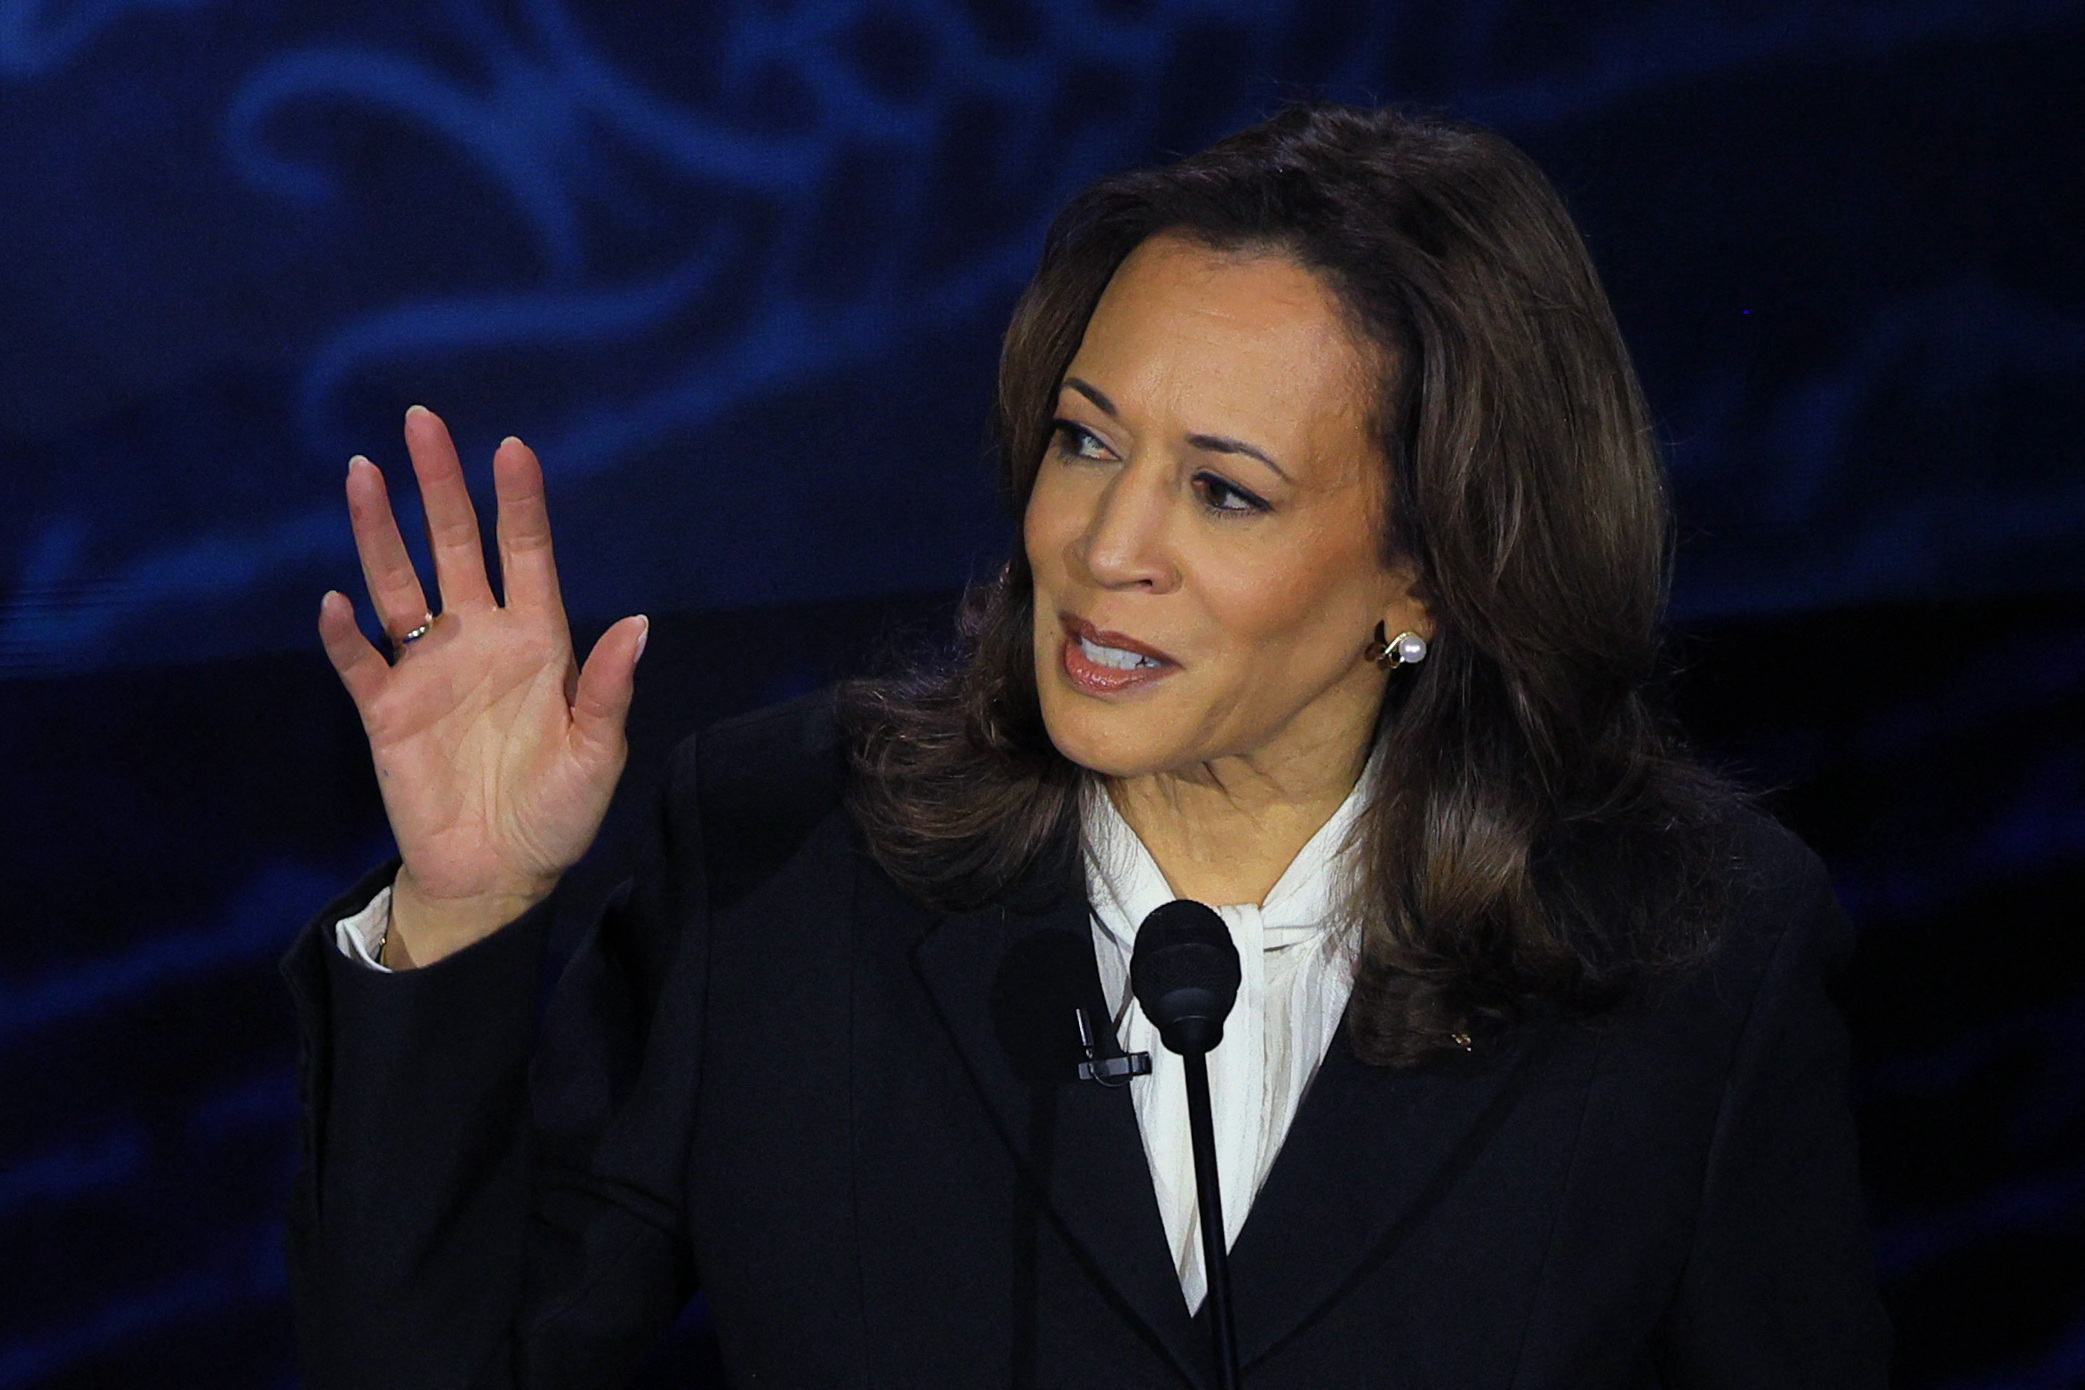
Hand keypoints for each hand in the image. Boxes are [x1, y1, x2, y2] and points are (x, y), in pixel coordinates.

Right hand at [317, 406, 646, 966]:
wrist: (496, 875)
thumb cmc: (557, 814)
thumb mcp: (597, 756)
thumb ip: (608, 691)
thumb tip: (638, 626)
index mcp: (539, 643)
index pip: (526, 555)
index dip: (519, 503)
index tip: (511, 447)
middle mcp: (480, 640)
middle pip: (456, 547)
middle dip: (439, 486)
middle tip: (422, 421)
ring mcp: (428, 669)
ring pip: (398, 584)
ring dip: (379, 532)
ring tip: (362, 472)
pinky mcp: (385, 710)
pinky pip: (359, 662)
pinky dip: (345, 635)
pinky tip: (336, 602)